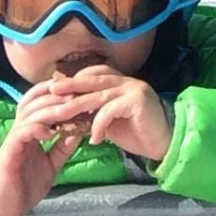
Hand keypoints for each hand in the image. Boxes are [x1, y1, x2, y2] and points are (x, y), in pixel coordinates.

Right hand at [0, 82, 81, 215]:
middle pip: (34, 102)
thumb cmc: (23, 188)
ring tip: (69, 108)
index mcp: (29, 133)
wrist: (2, 211)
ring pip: (29, 114)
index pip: (38, 103)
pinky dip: (36, 128)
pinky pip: (21, 133)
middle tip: (78, 93)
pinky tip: (51, 132)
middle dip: (57, 95)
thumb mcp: (51, 165)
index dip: (56, 93)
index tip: (78, 90)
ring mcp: (13, 141)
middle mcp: (20, 132)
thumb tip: (80, 130)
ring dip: (51, 109)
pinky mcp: (9, 152)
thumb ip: (63, 148)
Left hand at [47, 66, 172, 161]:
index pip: (97, 72)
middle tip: (51, 91)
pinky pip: (109, 111)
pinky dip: (97, 125)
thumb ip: (95, 112)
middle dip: (70, 85)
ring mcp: (133, 89)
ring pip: (98, 94)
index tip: (57, 88)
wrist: (165, 143)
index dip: (77, 78)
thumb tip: (69, 114)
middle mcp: (128, 82)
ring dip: (75, 106)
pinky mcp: (137, 101)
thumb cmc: (138, 132)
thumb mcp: (111, 120)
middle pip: (94, 79)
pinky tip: (94, 139)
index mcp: (122, 82)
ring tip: (59, 117)